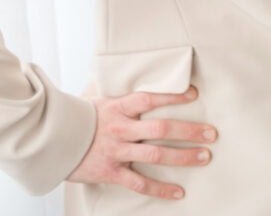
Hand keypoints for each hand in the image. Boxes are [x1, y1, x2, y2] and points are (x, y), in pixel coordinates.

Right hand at [67, 85, 215, 200]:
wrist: (54, 141)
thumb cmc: (82, 118)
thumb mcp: (101, 99)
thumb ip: (123, 95)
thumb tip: (143, 82)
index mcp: (120, 107)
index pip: (150, 98)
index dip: (173, 95)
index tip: (194, 94)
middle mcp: (122, 128)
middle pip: (161, 128)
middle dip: (189, 130)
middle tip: (211, 133)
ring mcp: (117, 151)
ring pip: (155, 155)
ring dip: (183, 156)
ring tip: (204, 157)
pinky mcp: (111, 172)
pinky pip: (139, 183)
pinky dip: (160, 189)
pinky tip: (179, 192)